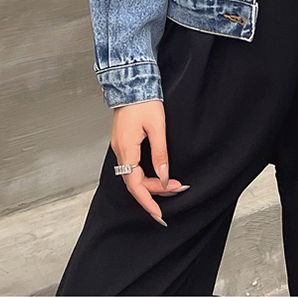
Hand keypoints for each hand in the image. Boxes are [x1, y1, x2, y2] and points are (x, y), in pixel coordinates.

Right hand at [111, 99, 188, 225]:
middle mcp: (120, 150)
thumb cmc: (144, 101)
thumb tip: (164, 176)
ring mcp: (120, 146)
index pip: (135, 184)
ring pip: (133, 174)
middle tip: (177, 188)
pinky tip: (156, 173)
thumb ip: (160, 154)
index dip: (147, 201)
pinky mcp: (123, 141)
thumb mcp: (157, 127)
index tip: (159, 214)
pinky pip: (131, 165)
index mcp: (127, 149)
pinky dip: (144, 173)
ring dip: (151, 182)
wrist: (132, 82)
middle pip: (134, 181)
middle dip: (155, 191)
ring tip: (171, 183)